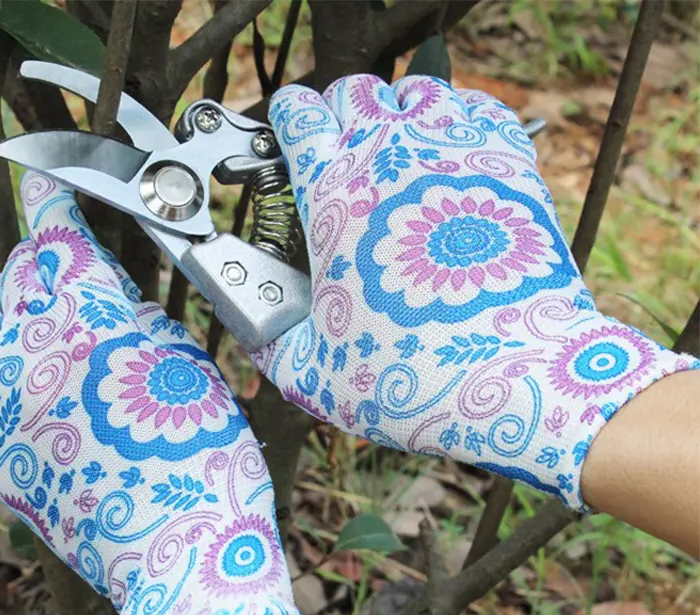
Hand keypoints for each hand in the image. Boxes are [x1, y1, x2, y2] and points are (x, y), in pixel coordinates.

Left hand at [0, 173, 302, 614]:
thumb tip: (109, 290)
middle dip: (40, 258)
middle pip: (14, 275)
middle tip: (70, 267)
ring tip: (39, 321)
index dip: (53, 196)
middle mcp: (31, 353)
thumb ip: (138, 315)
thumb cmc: (206, 458)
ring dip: (5, 307)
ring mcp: (2, 405)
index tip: (50, 176)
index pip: (56, 237)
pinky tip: (14, 376)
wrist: (180, 552)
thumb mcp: (186, 367)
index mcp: (89, 322)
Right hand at [255, 75, 695, 508]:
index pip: (298, 114)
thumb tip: (246, 324)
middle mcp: (392, 158)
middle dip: (338, 112)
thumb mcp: (313, 375)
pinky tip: (450, 152)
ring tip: (396, 150)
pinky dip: (456, 116)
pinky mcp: (507, 164)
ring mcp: (454, 153)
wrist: (514, 376)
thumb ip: (267, 342)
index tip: (290, 139)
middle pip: (353, 90)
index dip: (287, 119)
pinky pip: (476, 107)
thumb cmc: (413, 378)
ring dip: (396, 110)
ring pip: (415, 90)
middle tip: (339, 150)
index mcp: (333, 198)